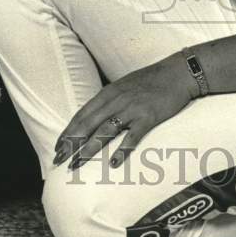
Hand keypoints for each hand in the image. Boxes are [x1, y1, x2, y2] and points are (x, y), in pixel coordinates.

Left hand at [53, 53, 197, 169]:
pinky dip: (122, 149)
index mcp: (109, 93)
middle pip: (88, 124)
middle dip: (71, 143)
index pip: (82, 114)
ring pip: (104, 131)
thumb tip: (95, 116)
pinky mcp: (148, 116)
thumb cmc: (151, 80)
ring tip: (77, 163)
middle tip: (59, 160)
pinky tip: (113, 163)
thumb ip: (109, 100)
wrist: (178, 73)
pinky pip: (133, 135)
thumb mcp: (124, 85)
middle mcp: (116, 100)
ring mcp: (132, 108)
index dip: (68, 131)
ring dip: (89, 149)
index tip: (58, 147)